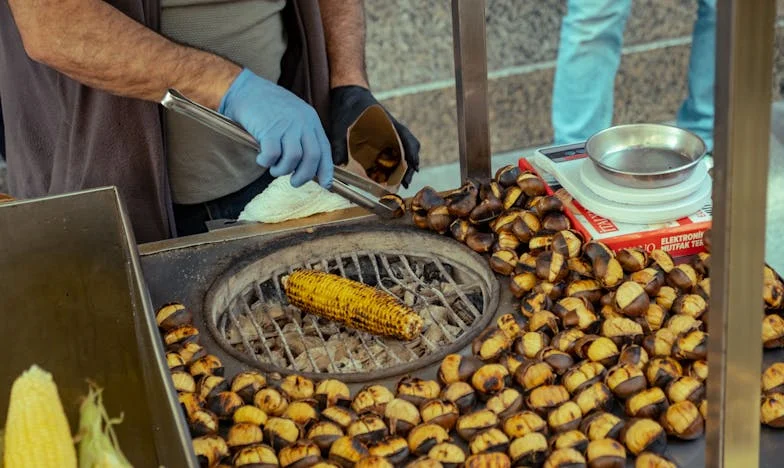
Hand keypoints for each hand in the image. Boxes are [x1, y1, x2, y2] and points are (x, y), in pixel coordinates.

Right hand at [219, 69, 332, 187]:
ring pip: (293, 159)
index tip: (325, 184)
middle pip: (312, 157)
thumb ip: (302, 136)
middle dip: (304, 175)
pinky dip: (266, 162)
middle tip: (294, 182)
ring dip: (282, 170)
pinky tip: (261, 158)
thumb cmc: (267, 107)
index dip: (326, 170)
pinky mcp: (269, 129)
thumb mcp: (293, 117)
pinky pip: (272, 155)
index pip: (324, 149)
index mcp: (311, 120)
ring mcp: (286, 125)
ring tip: (273, 168)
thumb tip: (307, 166)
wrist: (245, 89)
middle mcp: (302, 122)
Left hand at [328, 86, 419, 187]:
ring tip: (400, 184)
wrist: (348, 95)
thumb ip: (339, 143)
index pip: (407, 139)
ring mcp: (388, 137)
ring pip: (402, 154)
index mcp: (389, 123)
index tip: (413, 166)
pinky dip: (392, 167)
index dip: (412, 154)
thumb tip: (337, 164)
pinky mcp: (380, 142)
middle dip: (409, 167)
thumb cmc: (348, 107)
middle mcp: (392, 131)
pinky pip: (391, 156)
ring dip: (402, 169)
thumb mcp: (341, 124)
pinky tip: (387, 178)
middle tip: (405, 183)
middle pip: (408, 150)